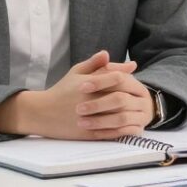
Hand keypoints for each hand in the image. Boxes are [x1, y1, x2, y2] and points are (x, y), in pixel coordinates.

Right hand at [0, 51, 139, 138]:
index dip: (127, 78)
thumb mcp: (75, 72)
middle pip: (120, 97)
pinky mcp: (88, 132)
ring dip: (132, 115)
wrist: (43, 113)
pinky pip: (111, 132)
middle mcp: (90, 100)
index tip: (135, 78)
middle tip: (143, 97)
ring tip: (142, 115)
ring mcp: (90, 117)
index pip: (115, 78)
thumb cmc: (61, 90)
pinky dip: (124, 131)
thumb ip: (93, 64)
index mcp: (88, 84)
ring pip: (117, 116)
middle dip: (133, 97)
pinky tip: (133, 129)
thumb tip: (109, 54)